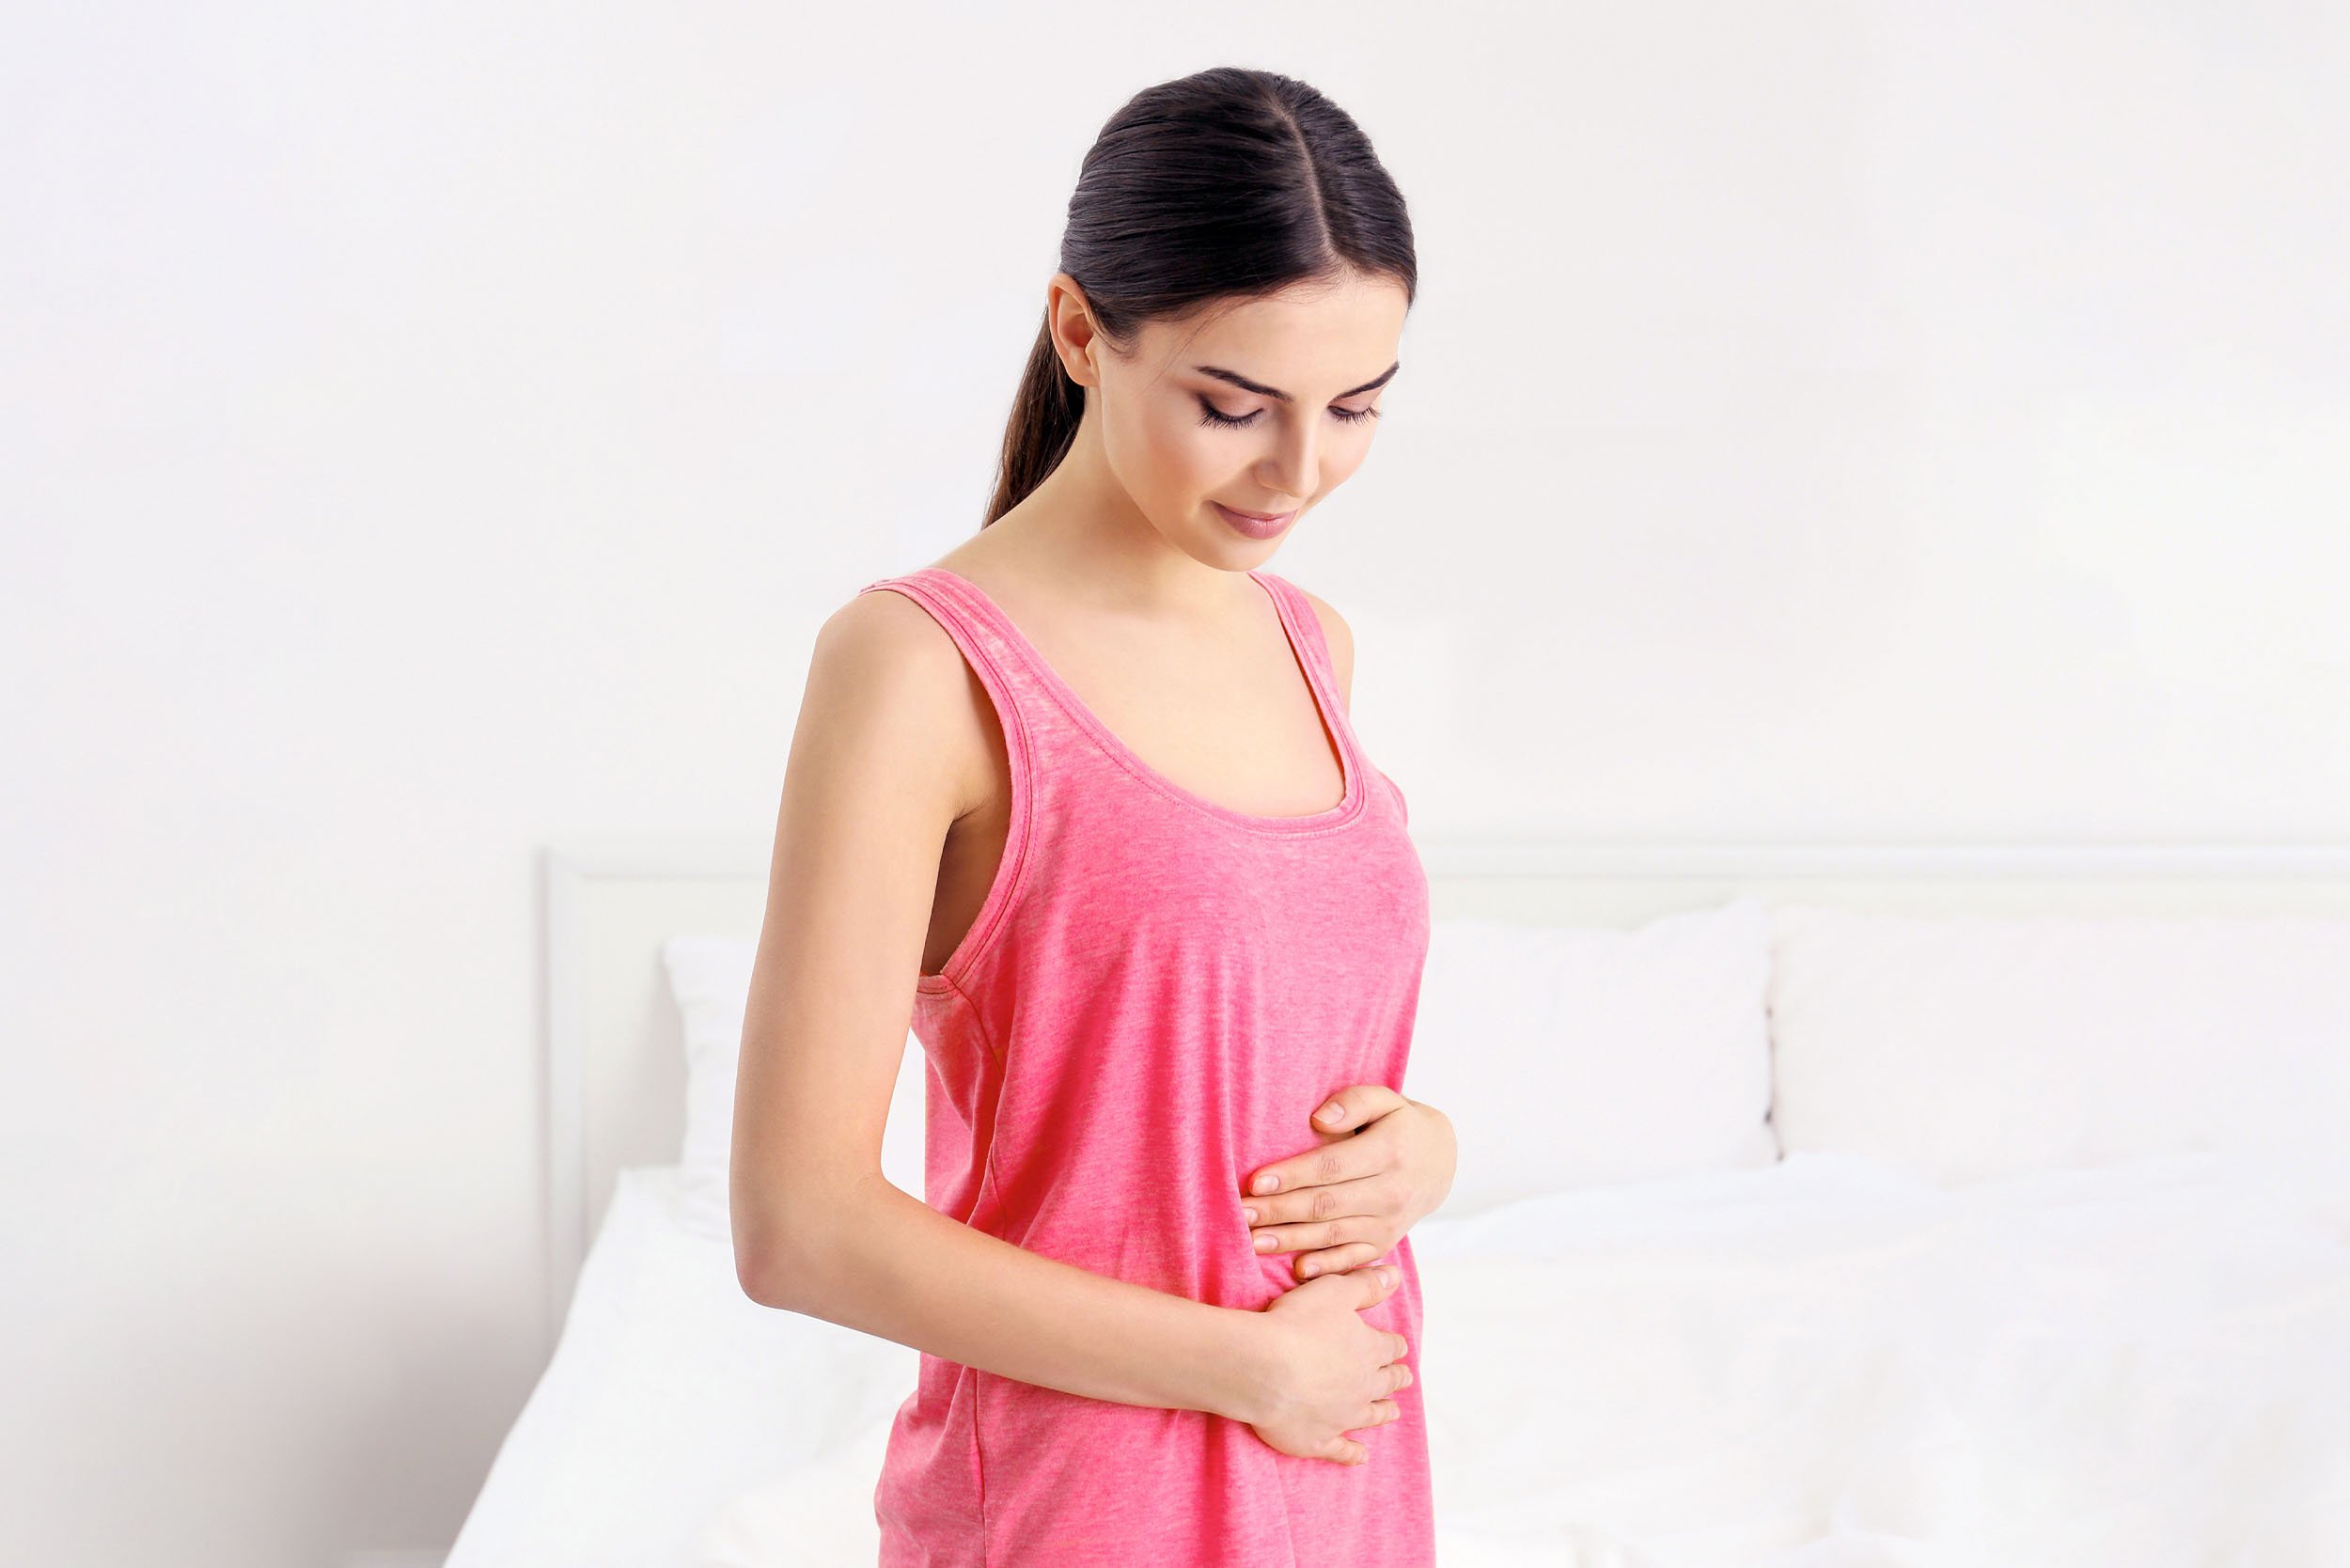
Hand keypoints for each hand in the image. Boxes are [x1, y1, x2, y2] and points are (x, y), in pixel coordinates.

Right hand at [1241, 1264, 1414, 1465]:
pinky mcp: (1318, 1440)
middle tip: (1405, 1379)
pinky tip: (1362, 1457)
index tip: (1400, 1347)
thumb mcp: (1335, 1291)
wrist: (1264, 1368)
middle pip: (1385, 1382)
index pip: (1390, 1347)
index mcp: (1368, 1350)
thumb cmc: (1297, 1324)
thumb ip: (1365, 1284)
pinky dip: (1353, 1455)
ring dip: (1383, 1413)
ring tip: (1392, 1412)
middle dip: (1396, 1379)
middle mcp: (1362, 1386)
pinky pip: (1341, 1451)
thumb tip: (1395, 1275)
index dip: (1395, 1346)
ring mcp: (1342, 1416)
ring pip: (1370, 1416)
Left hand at [1243, 1087, 1455, 1282]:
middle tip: (1241, 1214)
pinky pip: (1352, 1259)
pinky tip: (1296, 1269)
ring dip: (1291, 1240)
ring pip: (1333, 1234)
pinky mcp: (1384, 1243)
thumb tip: (1320, 1119)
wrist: (1439, 1163)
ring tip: (1253, 1241)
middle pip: (1326, 1204)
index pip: (1332, 1166)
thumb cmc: (1400, 1125)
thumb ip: (1354, 1101)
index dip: (1293, 1175)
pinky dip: (1325, 1266)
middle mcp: (1391, 1192)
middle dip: (1280, 1211)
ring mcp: (1389, 1223)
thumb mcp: (1387, 1100)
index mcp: (1389, 1152)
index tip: (1256, 1181)